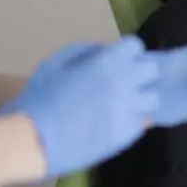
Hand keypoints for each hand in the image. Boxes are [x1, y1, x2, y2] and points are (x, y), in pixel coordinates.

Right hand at [0, 37, 159, 177]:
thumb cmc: (40, 97)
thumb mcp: (56, 62)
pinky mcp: (126, 135)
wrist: (35, 140)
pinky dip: (133, 120)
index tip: (119, 60)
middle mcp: (124, 83)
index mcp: (107, 62)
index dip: (127, 52)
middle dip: (140, 73)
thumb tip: (104, 50)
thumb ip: (85, 51)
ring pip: (152, 99)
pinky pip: (142, 122)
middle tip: (125, 81)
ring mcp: (128, 110)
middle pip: (152, 71)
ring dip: (141, 98)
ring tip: (124, 104)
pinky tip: (116, 121)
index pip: (136, 46)